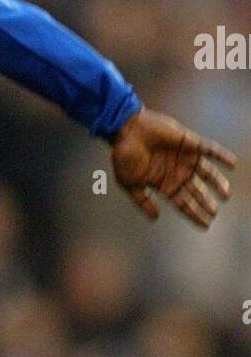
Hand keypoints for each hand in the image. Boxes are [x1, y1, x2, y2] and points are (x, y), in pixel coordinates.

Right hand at [110, 107, 236, 227]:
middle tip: (214, 212)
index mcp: (164, 184)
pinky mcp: (190, 143)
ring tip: (226, 194)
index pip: (183, 203)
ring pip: (207, 174)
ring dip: (218, 183)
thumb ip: (142, 201)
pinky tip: (232, 164)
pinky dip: (222, 156)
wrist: (126, 131)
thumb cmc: (124, 157)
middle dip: (206, 202)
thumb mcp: (129, 184)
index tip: (206, 226)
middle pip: (197, 191)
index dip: (194, 214)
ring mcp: (185, 158)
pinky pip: (210, 149)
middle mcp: (177, 172)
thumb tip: (155, 219)